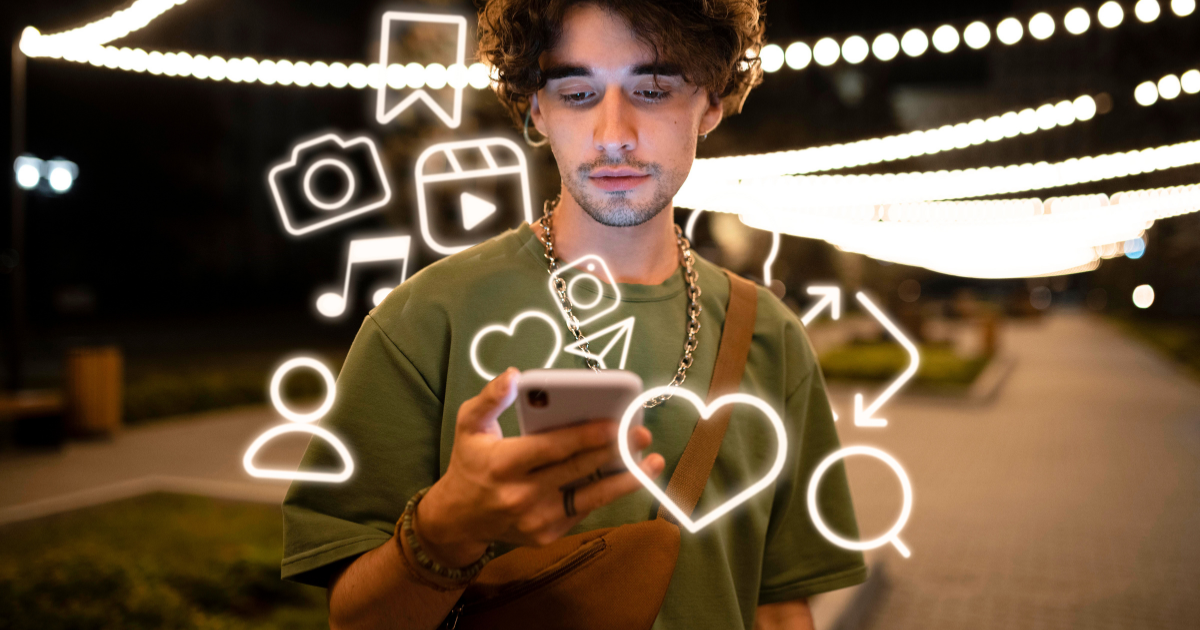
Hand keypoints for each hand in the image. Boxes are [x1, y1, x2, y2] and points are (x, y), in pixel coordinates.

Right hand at [416, 368, 664, 566]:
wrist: (458, 520)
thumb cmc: (469, 463)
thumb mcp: (468, 425)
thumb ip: (490, 399)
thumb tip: (515, 375)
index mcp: (503, 464)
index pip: (552, 448)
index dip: (586, 436)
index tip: (615, 423)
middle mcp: (520, 495)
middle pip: (577, 470)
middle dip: (615, 450)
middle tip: (642, 434)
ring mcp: (536, 519)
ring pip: (590, 497)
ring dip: (625, 480)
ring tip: (652, 463)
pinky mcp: (546, 536)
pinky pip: (582, 509)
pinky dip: (605, 492)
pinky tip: (626, 476)